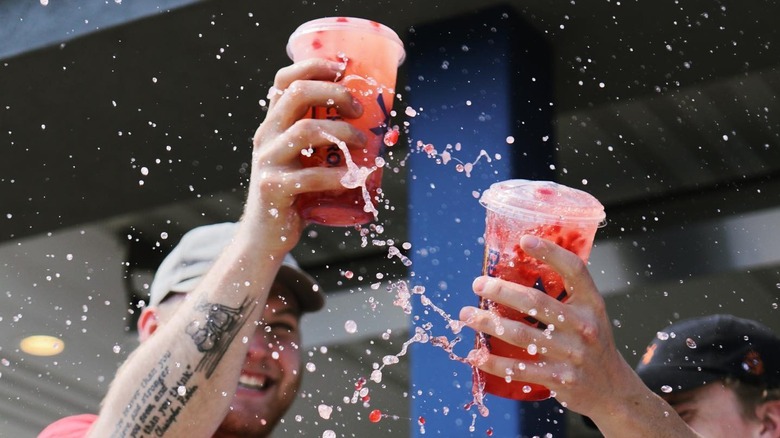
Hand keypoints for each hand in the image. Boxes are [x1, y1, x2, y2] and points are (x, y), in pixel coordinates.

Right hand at [241, 58, 367, 251]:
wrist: (264, 236)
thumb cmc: (293, 195)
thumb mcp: (299, 160)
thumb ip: (320, 141)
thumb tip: (369, 125)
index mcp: (273, 125)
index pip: (284, 80)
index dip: (313, 67)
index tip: (342, 68)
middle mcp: (266, 137)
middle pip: (297, 95)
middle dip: (335, 94)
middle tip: (358, 109)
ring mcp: (267, 161)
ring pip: (306, 130)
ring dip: (343, 132)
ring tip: (362, 144)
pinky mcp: (273, 188)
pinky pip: (310, 176)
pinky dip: (338, 176)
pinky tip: (353, 178)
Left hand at [459, 235, 636, 417]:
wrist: (612, 390)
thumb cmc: (591, 344)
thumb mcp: (589, 314)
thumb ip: (563, 295)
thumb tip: (517, 271)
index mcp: (592, 304)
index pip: (575, 270)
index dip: (550, 252)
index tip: (523, 240)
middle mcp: (584, 326)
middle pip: (536, 301)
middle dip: (501, 290)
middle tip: (478, 284)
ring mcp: (572, 354)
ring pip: (521, 334)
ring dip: (488, 323)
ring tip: (466, 315)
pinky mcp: (559, 379)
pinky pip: (519, 369)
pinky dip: (494, 362)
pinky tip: (475, 355)